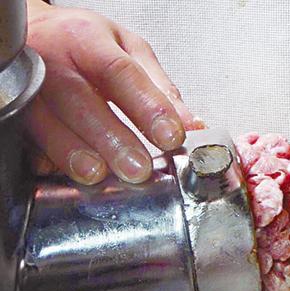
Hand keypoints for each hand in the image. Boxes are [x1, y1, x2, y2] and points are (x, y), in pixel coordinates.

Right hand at [25, 1, 201, 184]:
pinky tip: (67, 172)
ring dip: (74, 153)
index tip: (171, 136)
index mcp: (87, 39)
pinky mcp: (15, 113)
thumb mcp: (128, 51)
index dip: (147, 106)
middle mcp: (52, 60)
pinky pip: (28, 139)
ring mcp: (29, 87)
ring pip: (46, 122)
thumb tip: (190, 124)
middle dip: (112, 138)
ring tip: (99, 173)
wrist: (33, 35)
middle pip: (80, 100)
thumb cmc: (82, 44)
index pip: (120, 72)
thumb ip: (159, 87)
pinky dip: (48, 158)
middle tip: (139, 167)